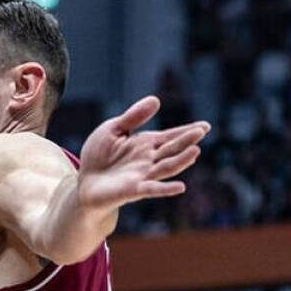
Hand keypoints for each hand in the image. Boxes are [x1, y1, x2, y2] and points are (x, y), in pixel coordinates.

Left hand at [78, 95, 210, 209]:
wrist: (85, 182)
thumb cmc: (99, 155)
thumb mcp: (112, 130)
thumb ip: (133, 117)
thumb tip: (156, 99)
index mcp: (146, 143)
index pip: (171, 136)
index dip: (187, 131)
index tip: (205, 126)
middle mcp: (149, 160)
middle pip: (172, 149)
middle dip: (186, 141)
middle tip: (200, 132)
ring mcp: (143, 175)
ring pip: (166, 167)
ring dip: (181, 161)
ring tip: (194, 152)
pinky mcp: (133, 190)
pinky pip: (152, 189)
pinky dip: (165, 189)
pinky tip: (181, 187)